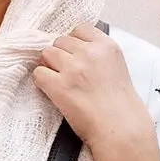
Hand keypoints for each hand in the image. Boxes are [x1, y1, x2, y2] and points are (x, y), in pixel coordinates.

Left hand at [33, 23, 152, 153]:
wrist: (121, 131)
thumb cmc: (121, 105)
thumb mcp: (117, 67)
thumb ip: (98, 53)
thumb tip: (73, 47)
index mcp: (107, 46)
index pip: (79, 29)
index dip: (74, 42)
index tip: (76, 55)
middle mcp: (89, 53)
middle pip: (60, 41)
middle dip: (60, 55)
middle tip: (67, 72)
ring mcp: (73, 68)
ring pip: (46, 53)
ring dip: (49, 66)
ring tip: (59, 81)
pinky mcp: (59, 86)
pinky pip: (38, 73)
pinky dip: (41, 81)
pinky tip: (52, 90)